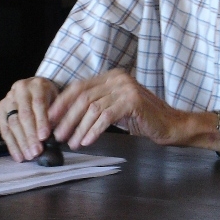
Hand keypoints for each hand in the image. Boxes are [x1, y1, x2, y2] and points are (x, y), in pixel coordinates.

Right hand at [0, 76, 60, 162]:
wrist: (34, 86)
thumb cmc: (49, 96)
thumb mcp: (57, 100)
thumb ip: (57, 114)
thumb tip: (55, 136)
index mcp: (37, 86)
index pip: (38, 103)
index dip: (41, 121)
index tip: (44, 137)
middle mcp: (20, 90)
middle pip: (24, 115)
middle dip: (30, 136)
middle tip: (36, 151)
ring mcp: (8, 100)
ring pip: (13, 123)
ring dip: (21, 142)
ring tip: (29, 156)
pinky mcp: (1, 110)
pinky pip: (4, 129)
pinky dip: (12, 144)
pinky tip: (18, 155)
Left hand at [49, 69, 193, 150]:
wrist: (169, 125)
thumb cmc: (142, 119)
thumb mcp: (115, 108)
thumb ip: (96, 106)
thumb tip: (66, 119)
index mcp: (111, 76)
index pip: (79, 87)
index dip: (62, 103)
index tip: (50, 119)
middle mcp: (118, 78)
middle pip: (83, 98)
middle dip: (67, 118)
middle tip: (58, 135)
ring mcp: (126, 88)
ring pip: (93, 108)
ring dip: (79, 128)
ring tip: (72, 142)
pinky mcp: (133, 101)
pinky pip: (106, 116)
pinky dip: (94, 130)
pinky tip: (87, 141)